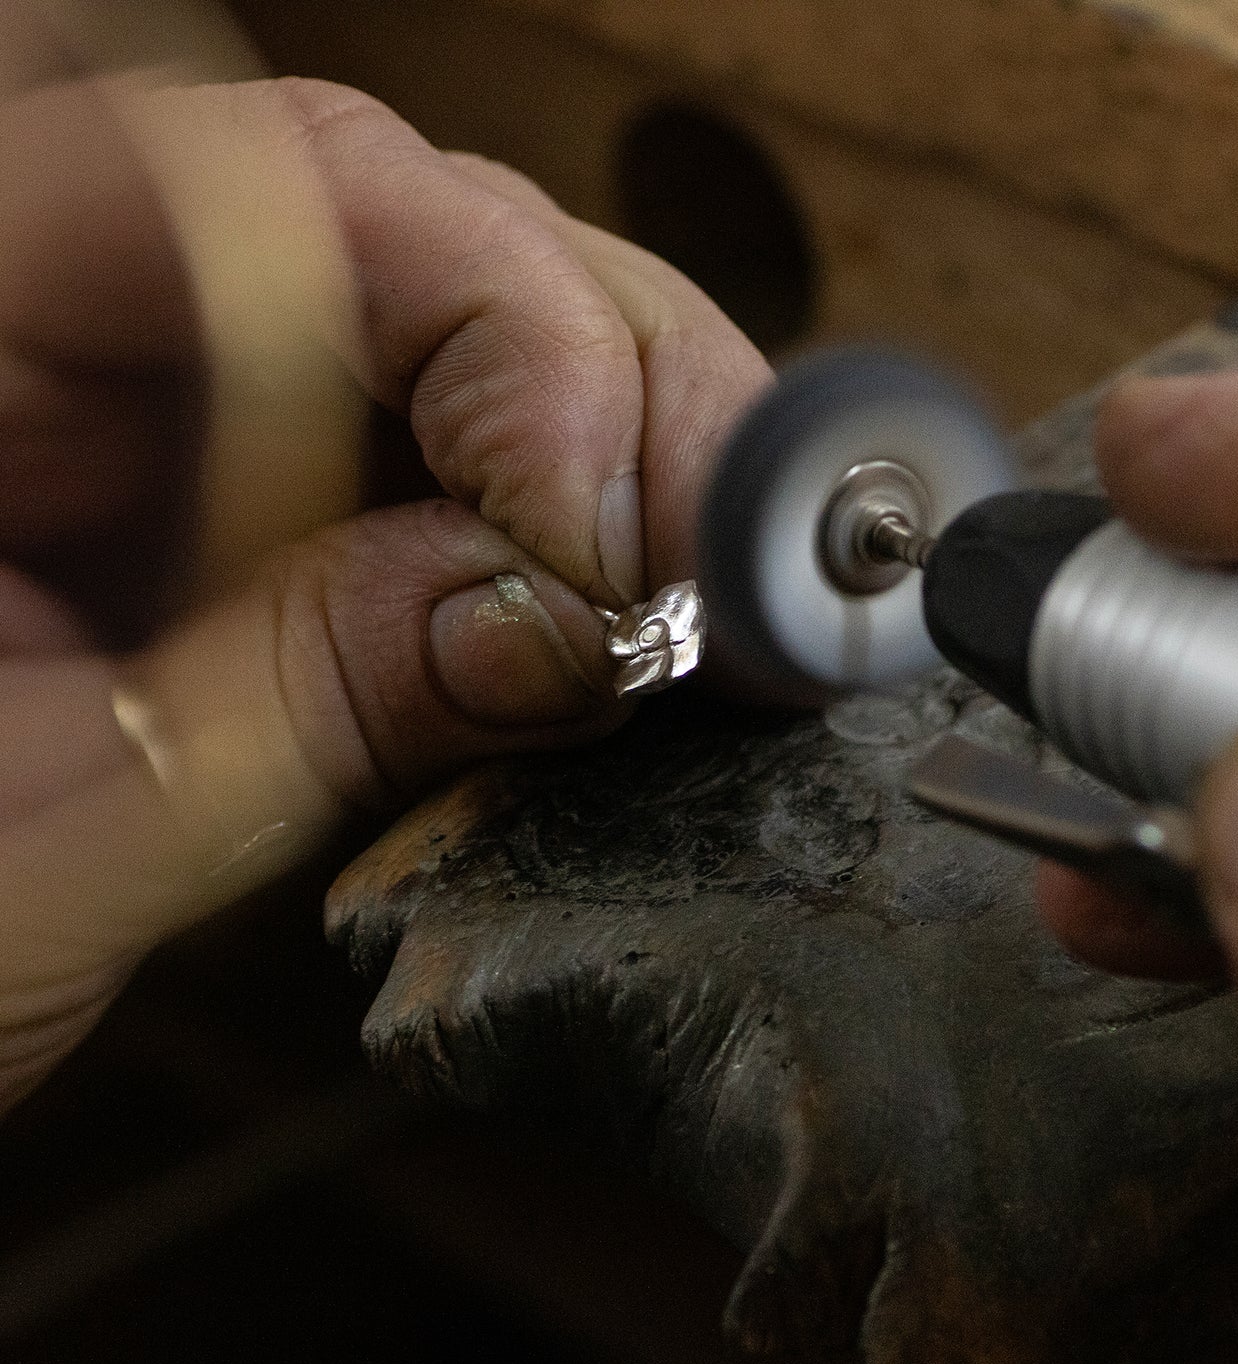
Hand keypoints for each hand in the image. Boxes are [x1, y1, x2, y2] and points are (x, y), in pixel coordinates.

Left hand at [0, 71, 769, 1111]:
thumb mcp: (60, 843)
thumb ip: (304, 704)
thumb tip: (565, 623)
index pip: (273, 192)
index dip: (499, 330)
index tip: (601, 548)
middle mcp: (84, 309)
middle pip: (415, 213)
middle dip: (607, 376)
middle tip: (718, 561)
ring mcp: (189, 376)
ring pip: (475, 294)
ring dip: (627, 429)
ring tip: (705, 585)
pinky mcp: (272, 457)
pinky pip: (467, 414)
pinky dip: (584, 494)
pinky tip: (641, 584)